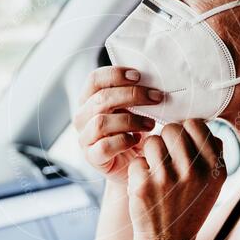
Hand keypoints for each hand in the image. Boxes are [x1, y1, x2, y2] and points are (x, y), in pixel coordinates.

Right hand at [73, 66, 162, 182]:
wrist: (133, 165)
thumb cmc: (134, 131)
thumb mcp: (134, 109)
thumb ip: (136, 94)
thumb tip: (155, 78)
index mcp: (89, 99)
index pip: (94, 79)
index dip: (115, 74)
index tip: (139, 75)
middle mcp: (82, 117)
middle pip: (101, 99)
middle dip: (132, 95)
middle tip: (156, 97)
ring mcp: (85, 138)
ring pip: (101, 122)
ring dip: (131, 120)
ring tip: (151, 123)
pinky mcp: (92, 157)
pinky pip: (104, 146)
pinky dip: (124, 141)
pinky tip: (138, 140)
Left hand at [127, 120, 225, 239]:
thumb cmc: (189, 207)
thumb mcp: (213, 183)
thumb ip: (212, 152)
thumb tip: (202, 123)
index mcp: (214, 168)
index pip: (195, 125)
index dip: (185, 130)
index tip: (181, 144)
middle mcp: (194, 172)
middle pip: (172, 129)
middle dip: (166, 139)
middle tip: (166, 157)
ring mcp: (167, 178)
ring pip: (152, 142)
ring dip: (151, 154)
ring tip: (156, 171)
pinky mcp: (143, 186)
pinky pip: (137, 160)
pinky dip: (138, 171)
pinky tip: (146, 186)